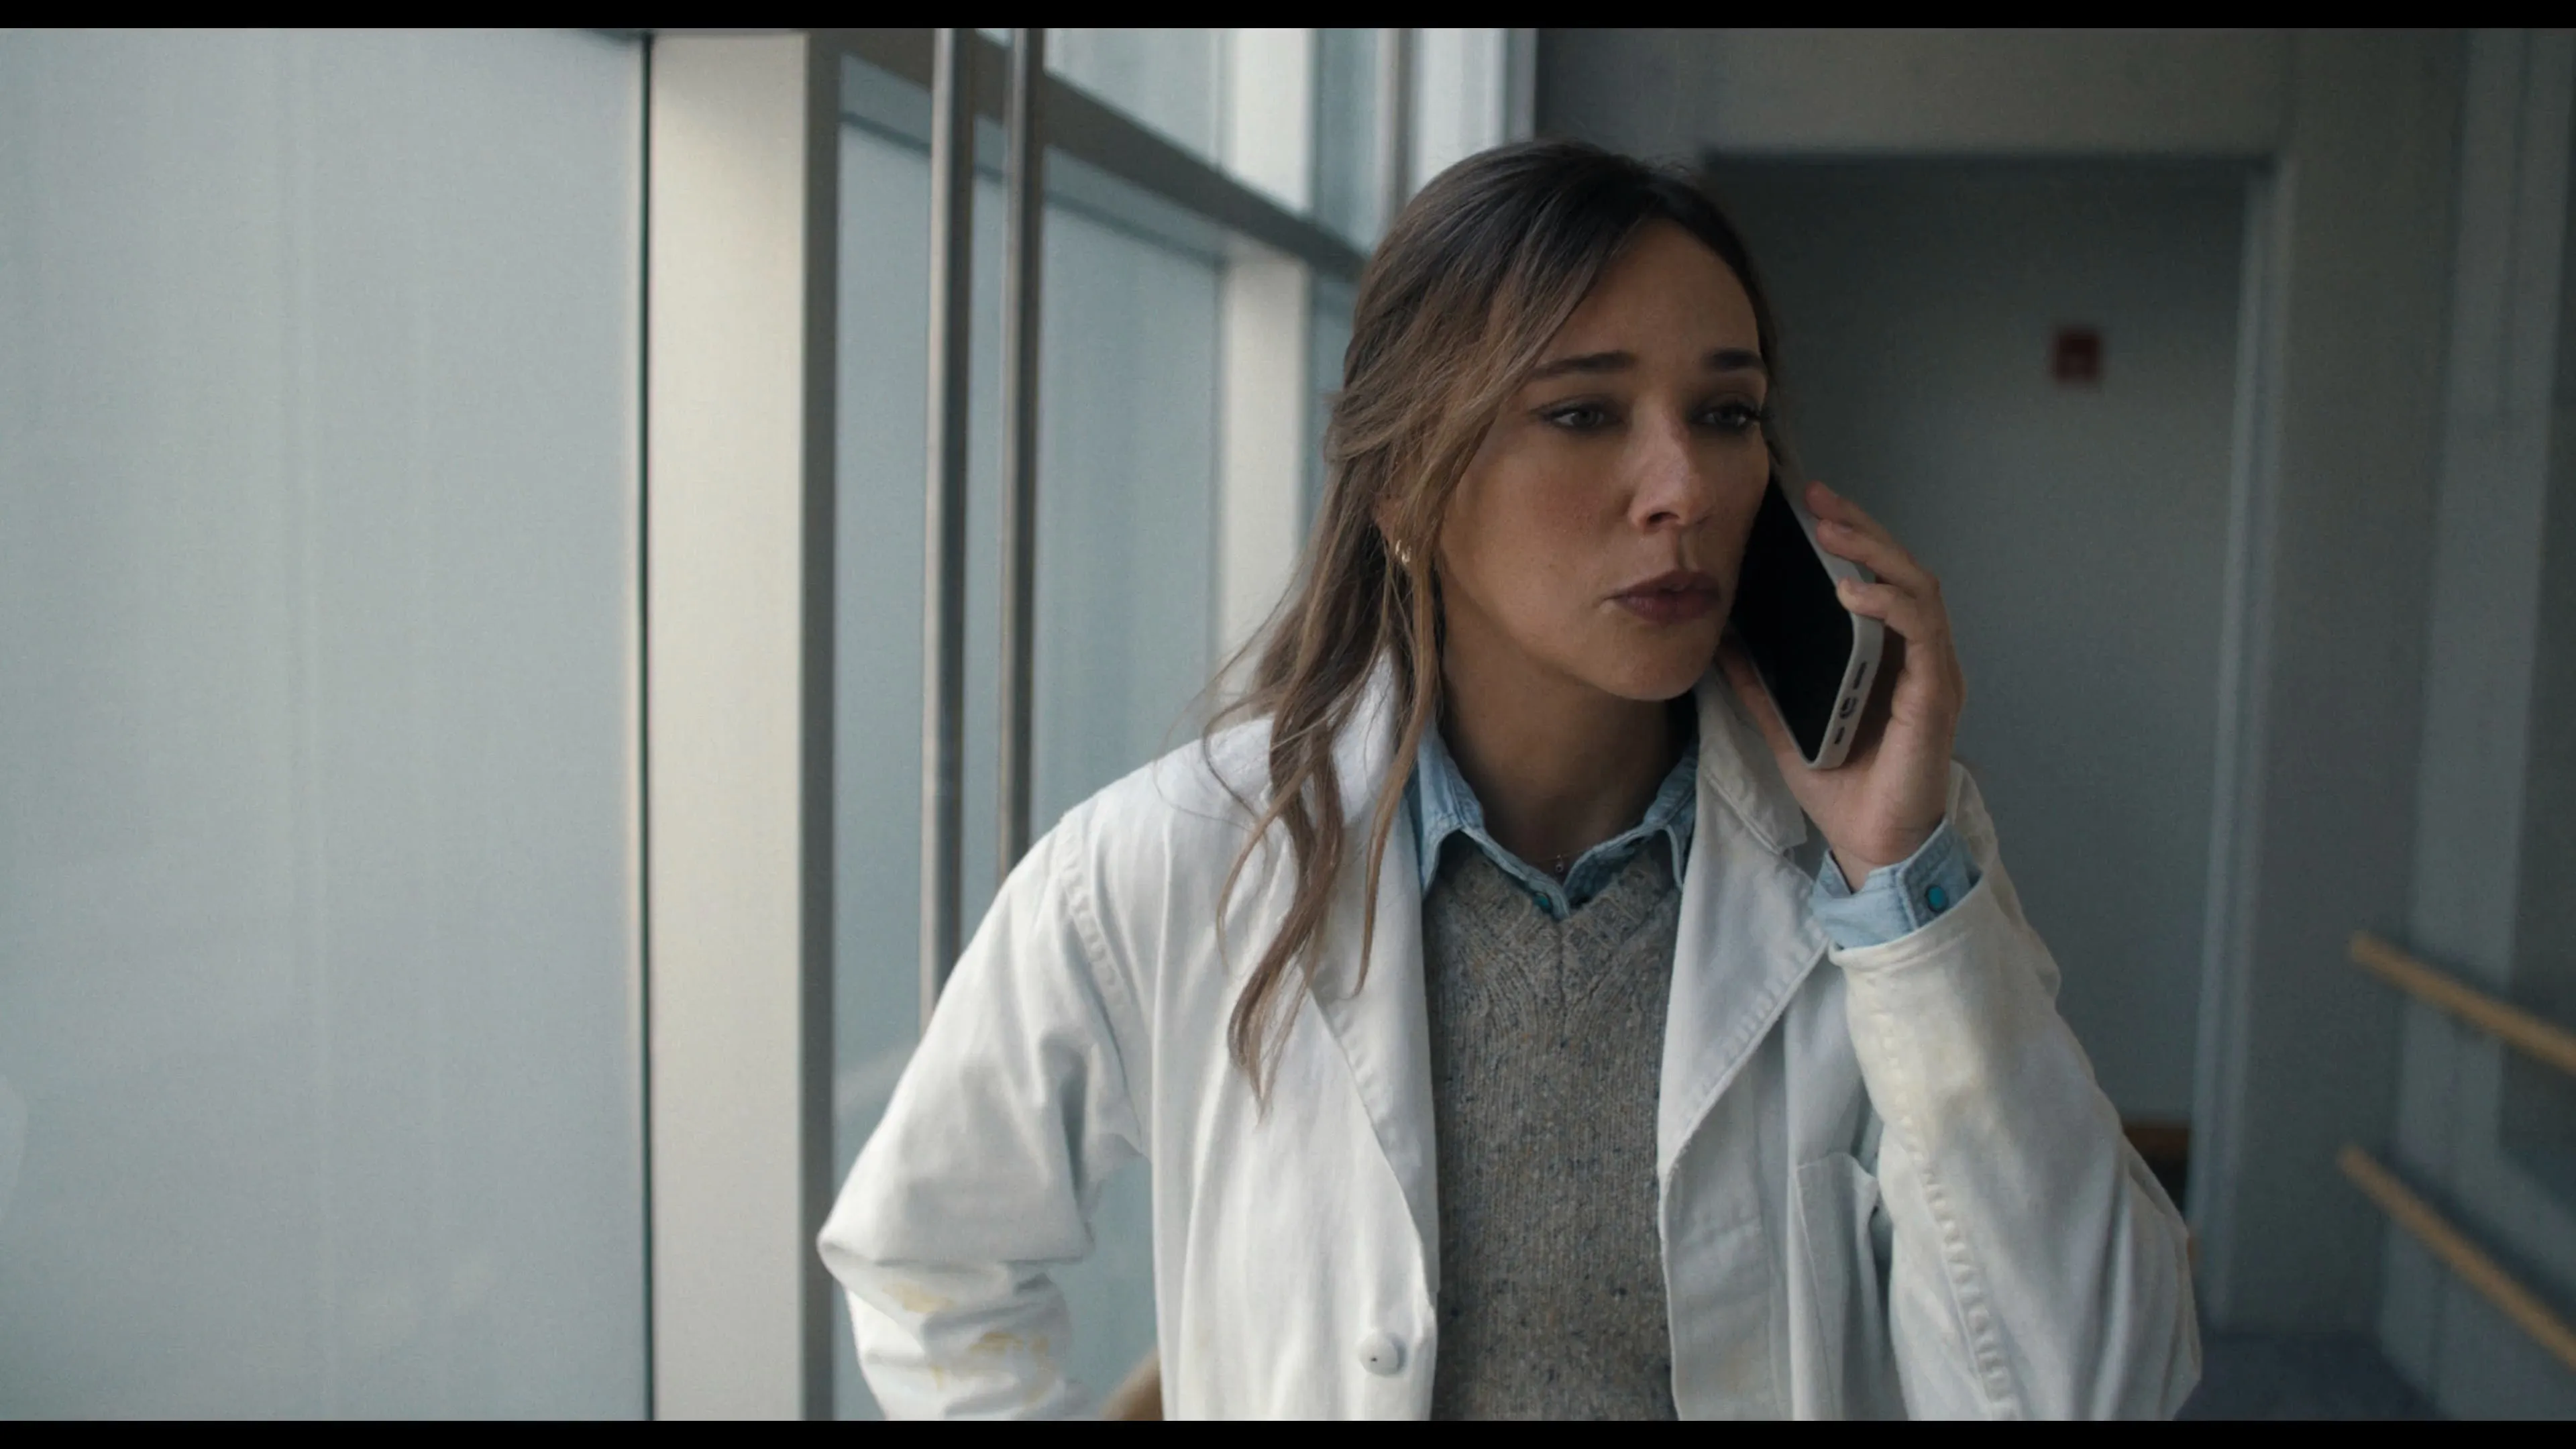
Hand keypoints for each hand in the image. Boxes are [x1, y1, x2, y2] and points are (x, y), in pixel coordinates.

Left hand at [1717, 480, 1964, 883]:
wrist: (1871, 847)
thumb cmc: (1842, 788)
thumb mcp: (1785, 723)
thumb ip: (1760, 681)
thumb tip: (1722, 638)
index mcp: (1889, 656)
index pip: (1879, 578)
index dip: (1851, 536)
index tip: (1809, 506)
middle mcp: (1919, 656)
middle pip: (1903, 569)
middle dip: (1862, 527)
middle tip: (1818, 498)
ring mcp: (1932, 673)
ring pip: (1919, 588)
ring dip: (1876, 553)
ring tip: (1833, 532)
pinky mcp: (1936, 697)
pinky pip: (1923, 634)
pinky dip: (1891, 605)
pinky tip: (1855, 592)